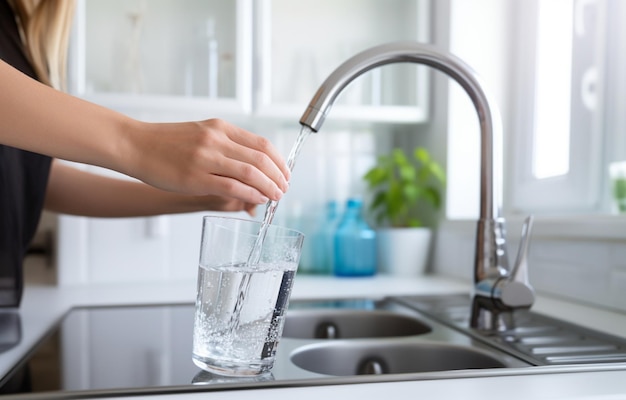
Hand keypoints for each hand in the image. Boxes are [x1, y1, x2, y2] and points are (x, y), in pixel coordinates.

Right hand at [124, 119, 289, 204]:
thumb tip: (252, 167)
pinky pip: (233, 186)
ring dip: (269, 186)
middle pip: (261, 159)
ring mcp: (206, 157)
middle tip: (284, 189)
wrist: (134, 144)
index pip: (262, 144)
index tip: (285, 173)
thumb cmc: (166, 144)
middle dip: (278, 177)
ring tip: (275, 197)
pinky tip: (257, 199)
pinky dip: (250, 194)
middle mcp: (217, 140)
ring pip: (251, 172)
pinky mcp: (196, 177)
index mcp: (220, 128)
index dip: (279, 161)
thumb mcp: (201, 135)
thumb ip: (226, 147)